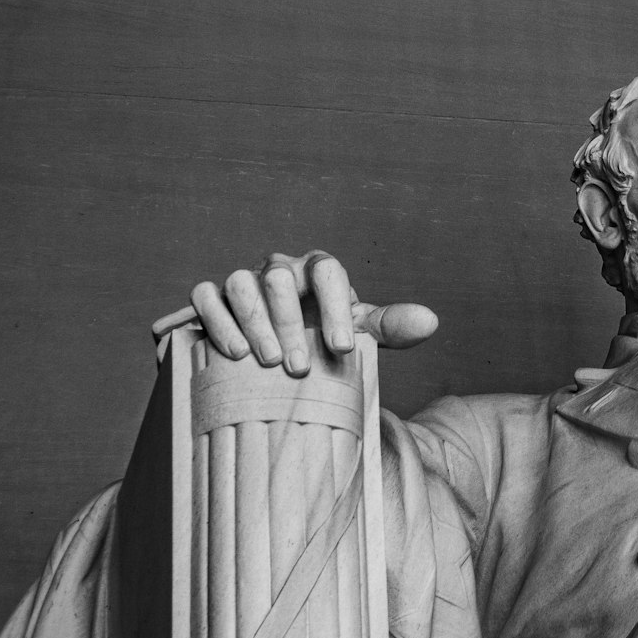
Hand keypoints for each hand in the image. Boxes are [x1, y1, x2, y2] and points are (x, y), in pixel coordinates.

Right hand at [185, 250, 437, 375]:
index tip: (343, 349)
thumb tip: (432, 322)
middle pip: (279, 279)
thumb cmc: (321, 337)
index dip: (335, 307)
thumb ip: (389, 327)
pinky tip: (231, 353)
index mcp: (316, 270)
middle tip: (298, 368)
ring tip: (265, 362)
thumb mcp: (357, 332)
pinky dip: (216, 320)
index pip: (327, 270)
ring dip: (252, 321)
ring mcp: (243, 281)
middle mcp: (278, 269)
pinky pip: (205, 296)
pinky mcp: (212, 299)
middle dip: (289, 323)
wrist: (278, 353)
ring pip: (240, 282)